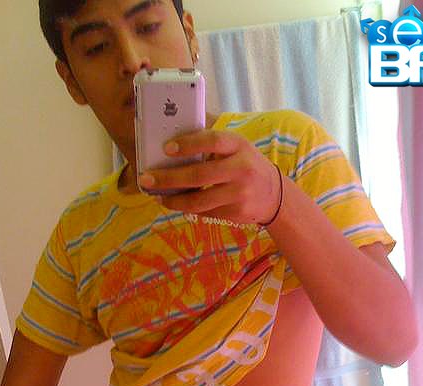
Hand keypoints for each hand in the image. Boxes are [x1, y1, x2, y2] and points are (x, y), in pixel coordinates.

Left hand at [138, 130, 281, 225]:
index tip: (166, 149)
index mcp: (239, 146)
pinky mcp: (236, 213)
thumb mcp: (237, 147)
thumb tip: (176, 135)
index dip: (188, 144)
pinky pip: (206, 212)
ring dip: (174, 201)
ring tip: (158, 197)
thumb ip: (213, 142)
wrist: (275, 195)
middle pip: (199, 175)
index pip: (212, 141)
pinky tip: (178, 204)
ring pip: (199, 201)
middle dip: (169, 178)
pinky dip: (189, 209)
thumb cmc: (246, 165)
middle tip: (147, 179)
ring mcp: (239, 194)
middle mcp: (241, 169)